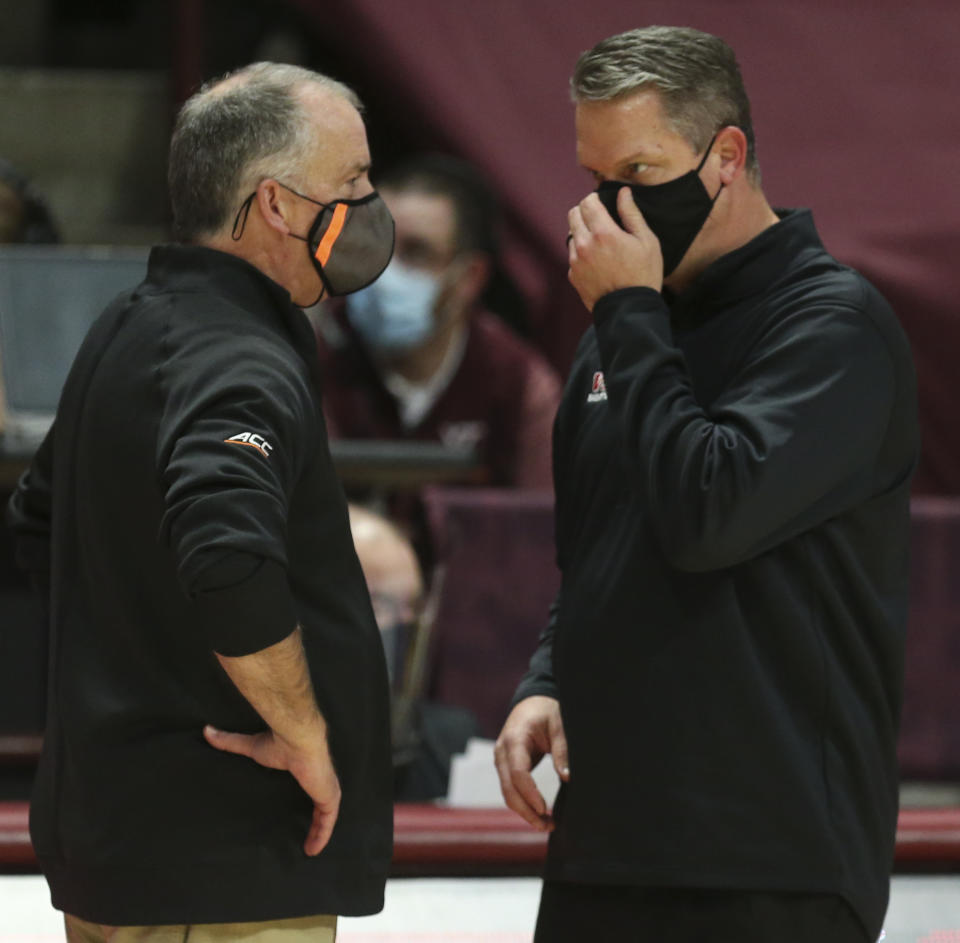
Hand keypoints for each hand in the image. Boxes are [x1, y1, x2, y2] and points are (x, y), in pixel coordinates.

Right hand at [204, 724, 340, 855]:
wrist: (297, 738)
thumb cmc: (278, 742)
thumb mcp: (251, 747)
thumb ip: (230, 741)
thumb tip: (207, 731)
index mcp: (306, 770)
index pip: (310, 785)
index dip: (307, 797)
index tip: (298, 810)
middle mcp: (320, 780)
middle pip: (322, 804)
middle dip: (317, 820)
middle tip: (307, 837)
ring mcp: (327, 789)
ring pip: (327, 816)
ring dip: (320, 831)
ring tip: (310, 850)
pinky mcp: (329, 797)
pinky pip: (328, 821)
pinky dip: (323, 836)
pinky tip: (313, 850)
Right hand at [494, 695, 568, 830]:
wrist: (531, 702)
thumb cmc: (546, 712)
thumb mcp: (559, 726)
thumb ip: (562, 750)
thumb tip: (567, 777)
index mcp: (514, 739)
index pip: (518, 772)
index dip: (530, 793)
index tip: (545, 809)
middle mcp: (502, 752)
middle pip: (509, 789)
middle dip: (527, 811)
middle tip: (548, 826)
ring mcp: (501, 760)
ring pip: (508, 793)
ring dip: (525, 811)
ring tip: (547, 824)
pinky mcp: (506, 766)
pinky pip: (511, 789)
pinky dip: (523, 803)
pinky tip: (538, 813)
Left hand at [567, 186, 662, 309]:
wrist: (630, 310)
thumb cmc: (643, 275)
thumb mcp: (646, 241)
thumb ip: (631, 214)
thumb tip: (623, 193)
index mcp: (604, 233)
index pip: (587, 202)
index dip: (595, 199)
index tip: (602, 203)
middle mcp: (584, 245)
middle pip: (573, 214)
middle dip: (585, 211)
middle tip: (599, 218)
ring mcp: (575, 261)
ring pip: (572, 234)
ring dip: (583, 232)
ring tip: (601, 243)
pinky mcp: (573, 275)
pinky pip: (572, 256)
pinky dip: (581, 253)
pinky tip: (598, 261)